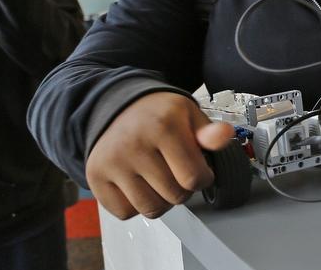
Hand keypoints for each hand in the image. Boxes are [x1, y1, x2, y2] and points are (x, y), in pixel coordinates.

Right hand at [86, 92, 234, 218]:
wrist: (118, 106)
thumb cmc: (160, 114)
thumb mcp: (189, 114)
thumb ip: (209, 132)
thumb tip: (224, 135)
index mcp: (164, 126)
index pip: (193, 178)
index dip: (203, 178)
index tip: (199, 170)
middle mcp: (134, 145)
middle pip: (174, 196)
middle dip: (184, 189)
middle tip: (178, 173)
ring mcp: (112, 163)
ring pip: (150, 209)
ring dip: (162, 201)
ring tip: (161, 181)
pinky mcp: (95, 177)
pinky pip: (125, 213)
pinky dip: (137, 206)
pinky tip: (140, 185)